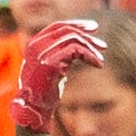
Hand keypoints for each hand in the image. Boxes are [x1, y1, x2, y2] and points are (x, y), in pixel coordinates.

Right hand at [11, 18, 104, 132]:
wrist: (32, 111)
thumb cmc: (43, 94)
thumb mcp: (52, 69)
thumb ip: (60, 55)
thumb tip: (78, 47)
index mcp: (34, 43)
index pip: (58, 26)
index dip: (77, 24)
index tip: (93, 28)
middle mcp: (37, 44)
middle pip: (67, 30)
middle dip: (87, 35)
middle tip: (103, 45)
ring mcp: (43, 52)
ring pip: (73, 39)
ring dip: (91, 47)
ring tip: (101, 59)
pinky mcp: (51, 63)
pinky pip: (76, 50)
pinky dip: (90, 55)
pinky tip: (98, 64)